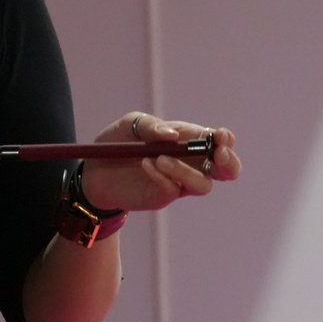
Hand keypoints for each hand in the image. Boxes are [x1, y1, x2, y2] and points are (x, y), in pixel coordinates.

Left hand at [81, 112, 240, 212]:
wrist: (93, 168)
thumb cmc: (118, 141)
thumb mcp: (131, 125)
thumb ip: (152, 126)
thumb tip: (172, 135)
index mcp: (190, 141)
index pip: (220, 142)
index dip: (225, 140)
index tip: (220, 137)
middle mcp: (191, 163)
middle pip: (227, 170)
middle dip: (229, 163)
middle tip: (217, 155)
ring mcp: (179, 182)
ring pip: (202, 185)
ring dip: (186, 171)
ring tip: (159, 158)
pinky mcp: (162, 196)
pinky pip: (173, 190)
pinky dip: (162, 177)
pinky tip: (145, 165)